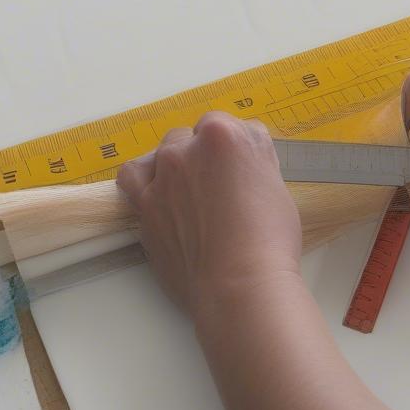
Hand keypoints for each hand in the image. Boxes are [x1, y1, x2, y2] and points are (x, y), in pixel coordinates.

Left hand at [116, 112, 301, 319]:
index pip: (230, 125)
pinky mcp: (144, 206)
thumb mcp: (275, 184)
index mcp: (224, 135)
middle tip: (222, 187)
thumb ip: (254, 160)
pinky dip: (144, 179)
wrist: (240, 284)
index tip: (244, 170)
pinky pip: (133, 178)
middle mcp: (188, 148)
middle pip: (193, 136)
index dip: (237, 149)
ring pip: (164, 153)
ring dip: (176, 164)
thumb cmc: (269, 238)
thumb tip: (242, 162)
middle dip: (205, 155)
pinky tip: (158, 191)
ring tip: (190, 190)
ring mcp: (162, 177)